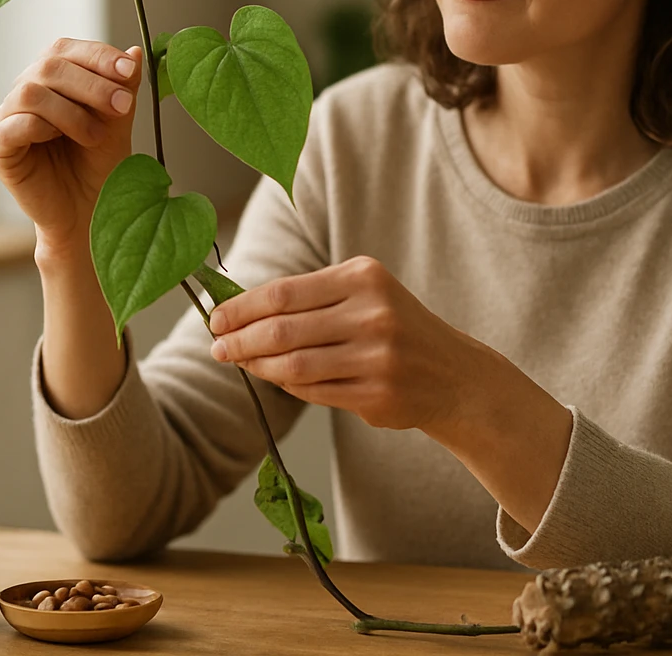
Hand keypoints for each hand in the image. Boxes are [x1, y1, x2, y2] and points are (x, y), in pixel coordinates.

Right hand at [0, 38, 143, 252]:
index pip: (66, 49)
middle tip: (122, 107)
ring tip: (96, 136)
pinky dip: (41, 128)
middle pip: (49, 66)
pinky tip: (62, 141)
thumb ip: (124, 88)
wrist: (89, 211)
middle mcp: (25, 91)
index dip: (97, 56)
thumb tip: (136, 51)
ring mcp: (6, 118)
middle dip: (92, 84)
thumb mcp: (118, 122)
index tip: (128, 71)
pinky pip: (11, 126)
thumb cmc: (101, 163)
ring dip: (71, 111)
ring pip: (30, 92)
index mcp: (51, 77)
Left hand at [206, 256, 488, 432]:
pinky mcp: (377, 394)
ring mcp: (377, 356)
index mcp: (364, 277)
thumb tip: (240, 313)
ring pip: (293, 364)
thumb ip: (311, 299)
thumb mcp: (365, 295)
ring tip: (239, 363)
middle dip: (240, 340)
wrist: (455, 375)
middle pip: (282, 329)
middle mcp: (372, 313)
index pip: (284, 292)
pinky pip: (313, 391)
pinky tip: (276, 379)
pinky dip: (287, 385)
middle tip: (217, 348)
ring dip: (257, 366)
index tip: (216, 318)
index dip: (242, 307)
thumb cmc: (397, 328)